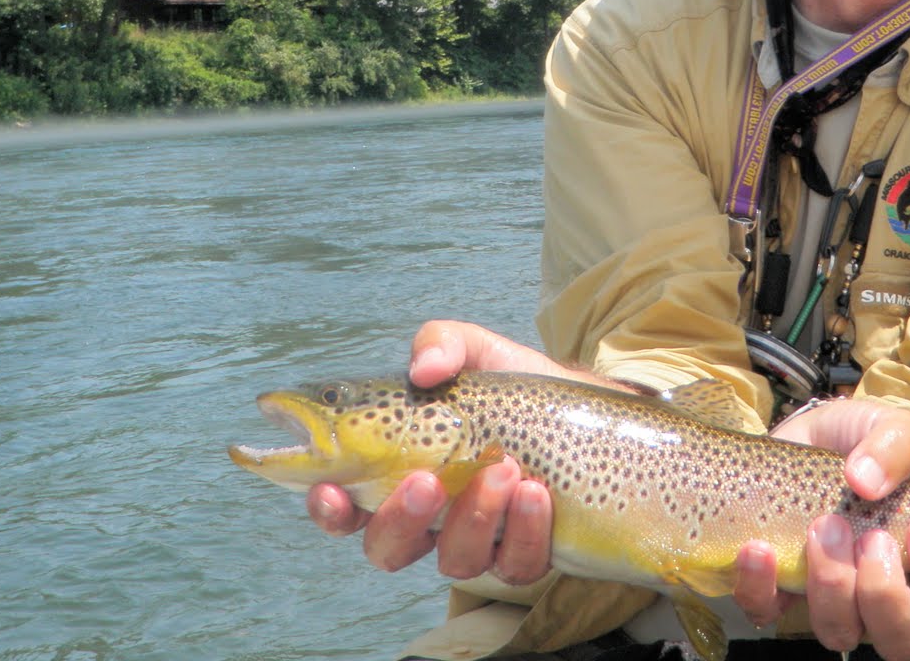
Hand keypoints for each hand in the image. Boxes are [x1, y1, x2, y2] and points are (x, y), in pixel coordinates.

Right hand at [305, 320, 582, 581]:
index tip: (331, 489)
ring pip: (454, 561)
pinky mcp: (523, 555)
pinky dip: (524, 529)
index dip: (327, 507)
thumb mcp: (474, 350)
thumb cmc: (511, 384)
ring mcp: (476, 541)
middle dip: (400, 520)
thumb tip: (424, 369)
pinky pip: (514, 565)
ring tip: (504, 466)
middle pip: (386, 549)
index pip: (344, 504)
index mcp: (396, 471)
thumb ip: (440, 344)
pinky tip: (536, 491)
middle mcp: (429, 517)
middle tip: (427, 481)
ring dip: (475, 516)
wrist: (581, 407)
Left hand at [731, 398, 909, 660]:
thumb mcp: (890, 426)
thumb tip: (866, 480)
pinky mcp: (780, 588)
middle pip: (902, 638)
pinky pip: (769, 611)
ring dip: (832, 586)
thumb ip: (894, 445)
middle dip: (885, 595)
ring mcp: (834, 598)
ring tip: (823, 528)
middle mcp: (888, 593)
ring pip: (841, 633)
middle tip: (871, 538)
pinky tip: (758, 549)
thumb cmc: (861, 439)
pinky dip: (760, 586)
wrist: (804, 434)